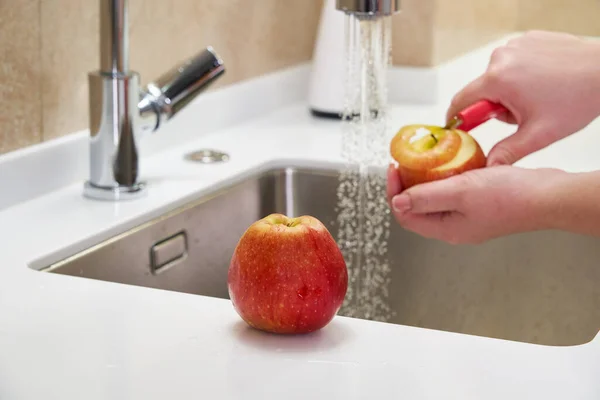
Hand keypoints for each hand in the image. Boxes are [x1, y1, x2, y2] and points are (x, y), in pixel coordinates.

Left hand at [386, 164, 566, 243]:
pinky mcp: (481, 205)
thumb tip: (398, 202)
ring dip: (427, 179)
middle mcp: (455, 227)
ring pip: (436, 198)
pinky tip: (452, 162)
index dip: (395, 192)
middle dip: (408, 184)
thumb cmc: (510, 196)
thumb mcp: (460, 192)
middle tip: (407, 161)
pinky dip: (447, 177)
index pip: (406, 215)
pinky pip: (455, 192)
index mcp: (446, 229)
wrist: (549, 196)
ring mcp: (469, 217)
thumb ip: (426, 197)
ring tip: (426, 160)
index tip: (394, 168)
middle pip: (418, 207)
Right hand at [447, 30, 599, 165]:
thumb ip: (507, 152)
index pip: (460, 102)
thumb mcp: (538, 134)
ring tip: (537, 97)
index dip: (457, 119)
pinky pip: (513, 61)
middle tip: (522, 115)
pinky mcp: (528, 38)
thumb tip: (488, 167)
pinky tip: (542, 81)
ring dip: (509, 90)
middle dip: (496, 106)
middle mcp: (501, 58)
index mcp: (498, 80)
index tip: (462, 129)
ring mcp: (515, 45)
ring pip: (497, 76)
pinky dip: (521, 73)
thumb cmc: (578, 98)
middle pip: (482, 90)